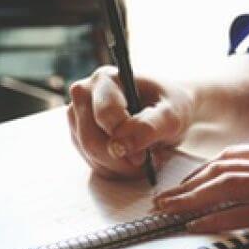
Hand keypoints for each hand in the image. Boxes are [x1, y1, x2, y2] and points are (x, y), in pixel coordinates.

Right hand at [66, 66, 193, 178]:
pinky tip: (131, 161)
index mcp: (105, 79)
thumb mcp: (171, 115)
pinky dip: (115, 169)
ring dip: (120, 166)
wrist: (167, 112)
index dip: (124, 139)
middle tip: (145, 161)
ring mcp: (77, 117)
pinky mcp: (79, 137)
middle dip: (121, 159)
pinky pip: (92, 163)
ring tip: (143, 158)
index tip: (144, 155)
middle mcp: (84, 94)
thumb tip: (121, 146)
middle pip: (91, 139)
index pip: (104, 114)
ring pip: (90, 155)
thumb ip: (148, 127)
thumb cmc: (170, 107)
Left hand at [152, 143, 248, 248]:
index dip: (202, 171)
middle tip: (162, 200)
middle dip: (187, 185)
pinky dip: (216, 219)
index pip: (233, 156)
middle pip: (221, 168)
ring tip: (169, 212)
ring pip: (226, 187)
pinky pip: (246, 213)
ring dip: (191, 200)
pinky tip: (198, 227)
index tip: (183, 185)